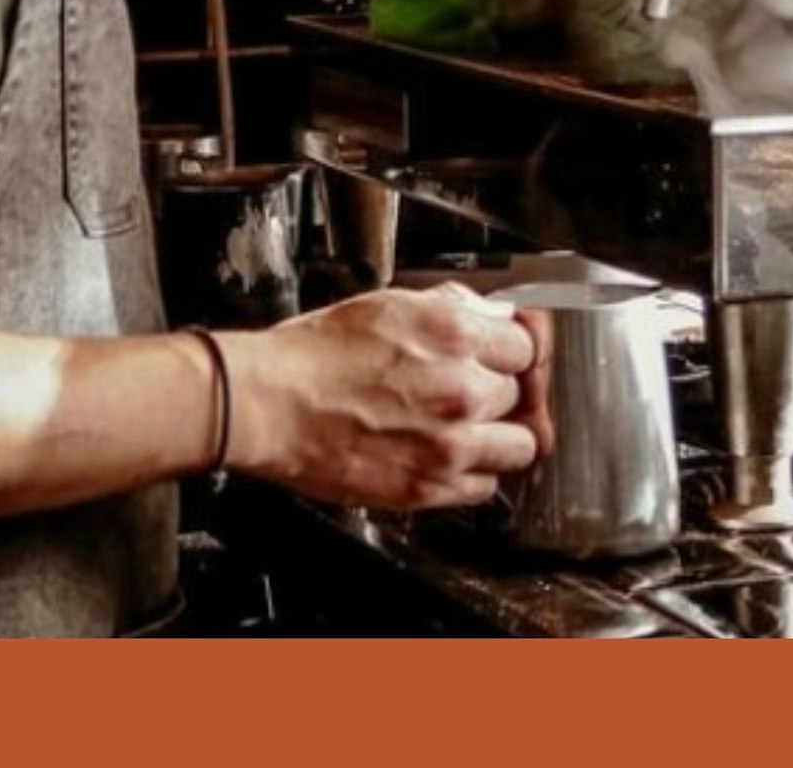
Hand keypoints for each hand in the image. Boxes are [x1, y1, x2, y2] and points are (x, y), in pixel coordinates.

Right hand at [221, 286, 539, 511]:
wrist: (266, 405)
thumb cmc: (313, 355)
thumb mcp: (391, 305)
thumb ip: (454, 309)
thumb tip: (494, 316)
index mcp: (455, 335)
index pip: (527, 346)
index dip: (509, 353)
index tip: (499, 360)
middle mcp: (461, 390)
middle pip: (521, 395)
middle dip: (498, 394)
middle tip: (468, 395)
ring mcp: (448, 444)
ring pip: (520, 447)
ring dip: (499, 439)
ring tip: (470, 432)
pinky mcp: (427, 488)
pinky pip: (484, 488)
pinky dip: (473, 476)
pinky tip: (447, 459)